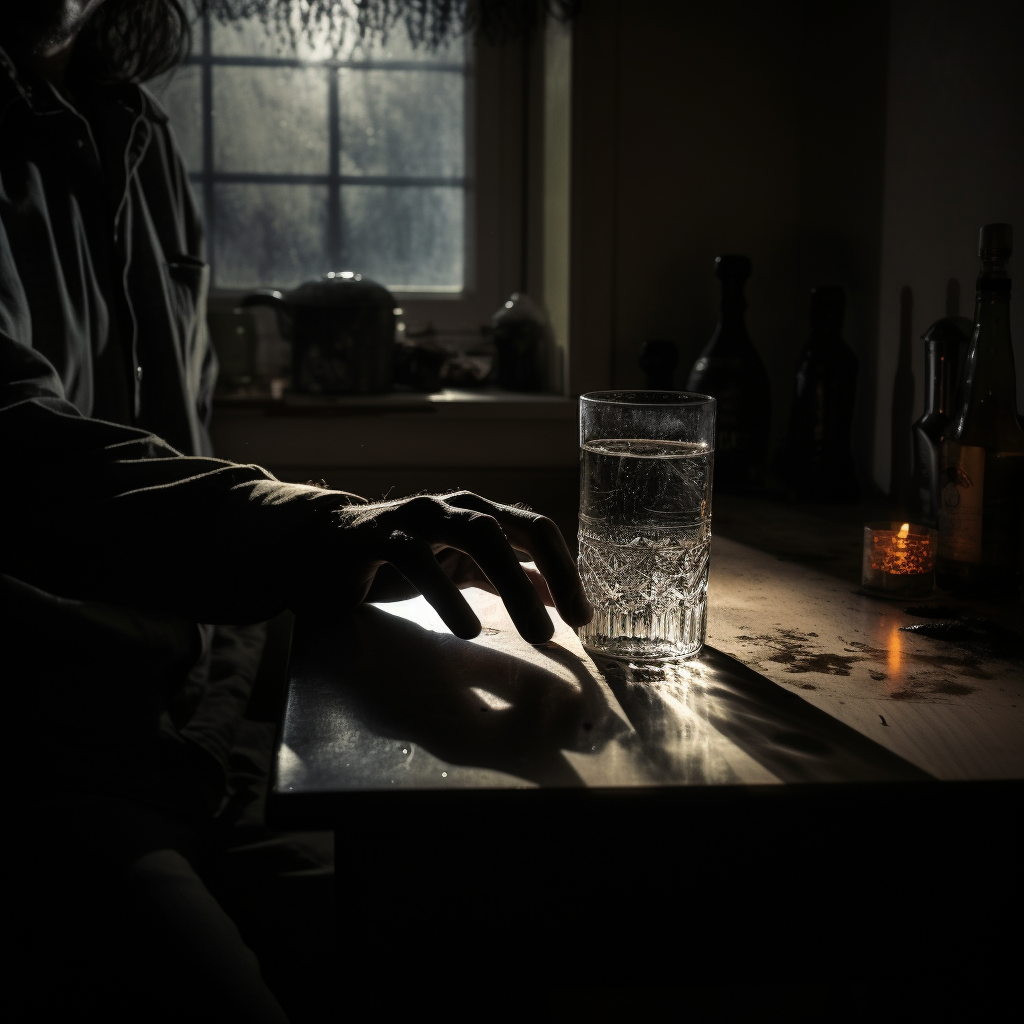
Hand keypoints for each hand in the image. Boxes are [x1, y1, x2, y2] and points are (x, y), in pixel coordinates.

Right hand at [296, 491, 592, 644]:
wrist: (321, 548)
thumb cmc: (396, 559)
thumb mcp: (459, 568)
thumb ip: (503, 575)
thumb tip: (554, 594)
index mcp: (479, 515)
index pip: (536, 530)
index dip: (566, 569)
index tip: (584, 616)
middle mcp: (455, 508)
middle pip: (515, 530)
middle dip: (551, 575)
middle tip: (570, 625)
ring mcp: (418, 517)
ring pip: (477, 535)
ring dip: (512, 584)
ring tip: (535, 632)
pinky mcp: (380, 536)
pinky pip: (419, 558)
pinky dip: (447, 594)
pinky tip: (467, 628)